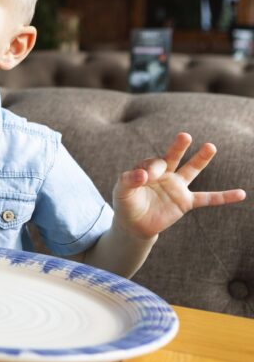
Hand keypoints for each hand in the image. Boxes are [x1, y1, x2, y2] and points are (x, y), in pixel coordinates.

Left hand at [112, 132, 245, 238]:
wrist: (134, 225)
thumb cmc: (126, 205)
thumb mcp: (121, 192)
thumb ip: (128, 181)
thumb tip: (141, 175)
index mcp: (148, 169)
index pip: (154, 163)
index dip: (152, 169)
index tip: (145, 178)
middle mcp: (165, 174)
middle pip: (173, 157)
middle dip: (178, 147)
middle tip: (185, 136)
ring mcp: (177, 187)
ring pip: (192, 171)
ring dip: (201, 159)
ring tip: (211, 146)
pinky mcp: (185, 202)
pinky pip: (208, 199)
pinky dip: (224, 197)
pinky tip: (241, 194)